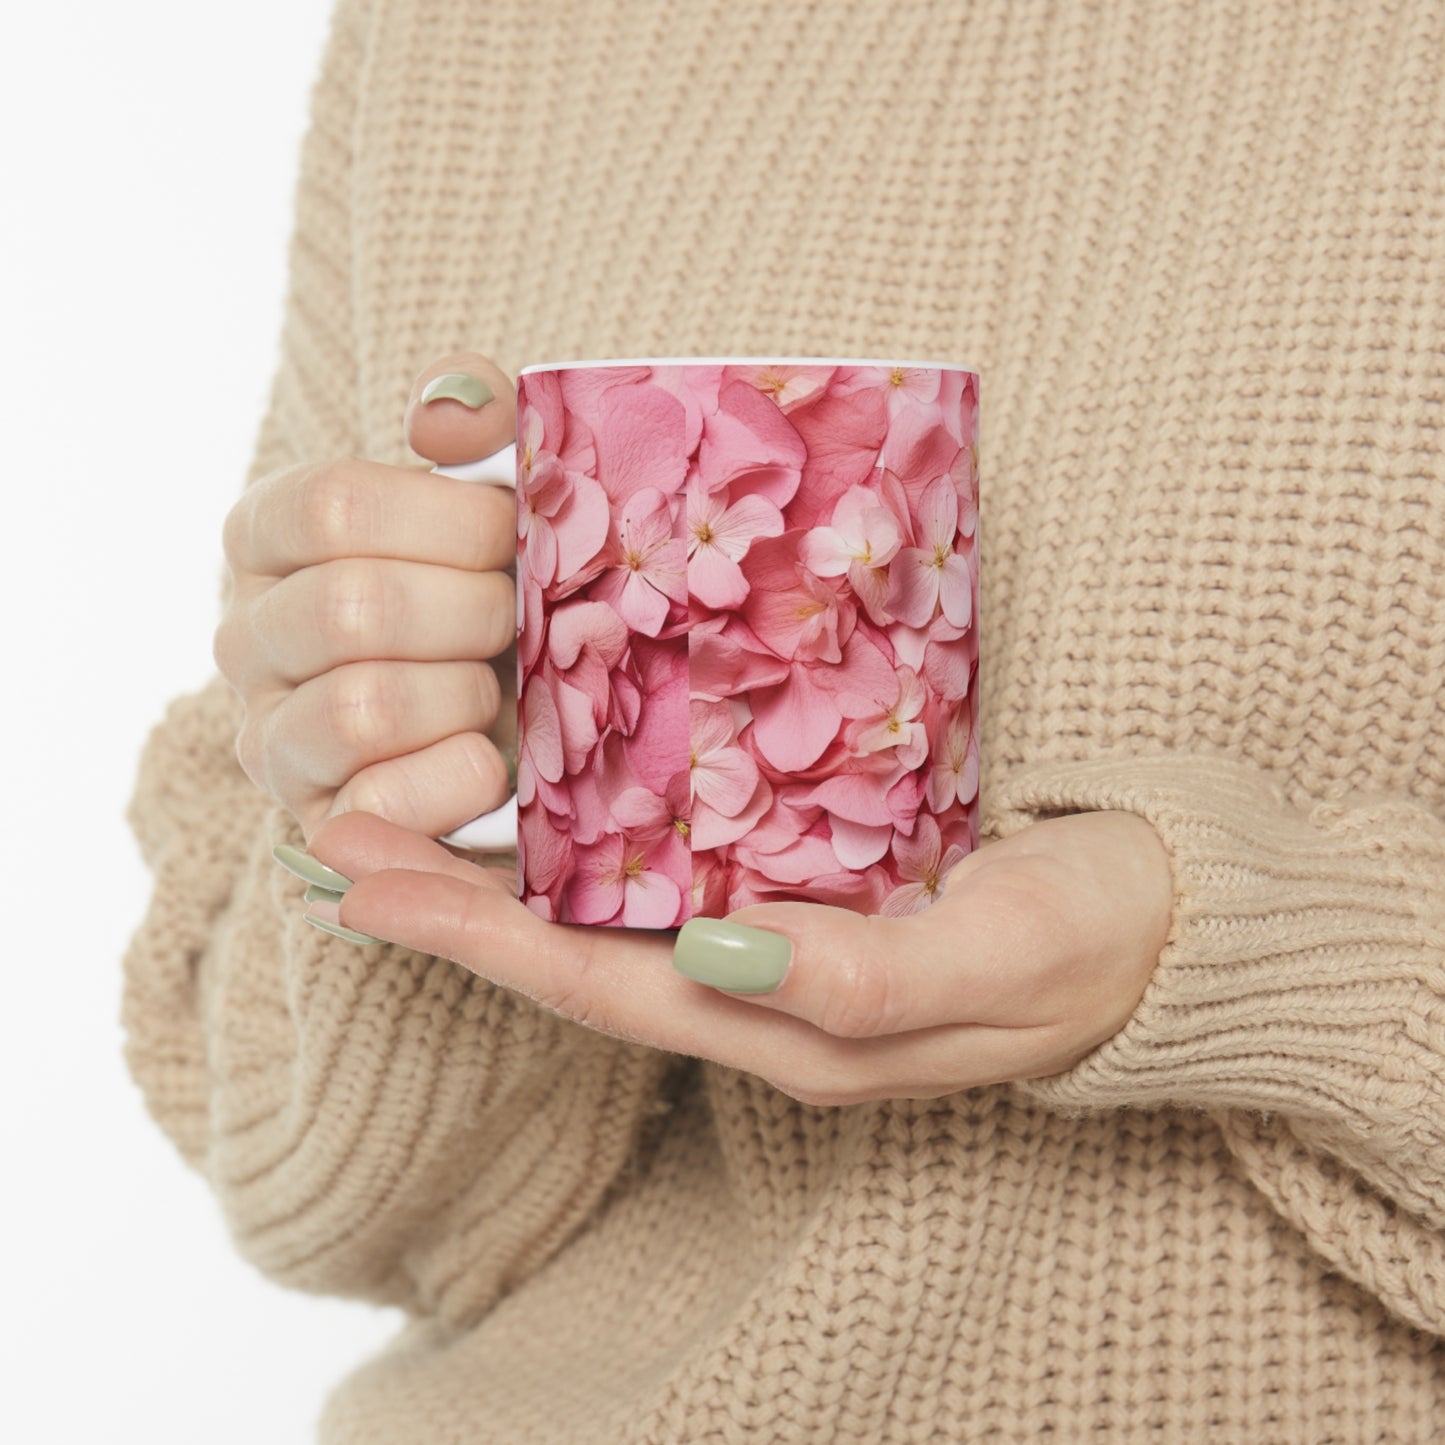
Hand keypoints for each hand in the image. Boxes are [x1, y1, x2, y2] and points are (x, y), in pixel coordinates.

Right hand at [215, 353, 518, 844]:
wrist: (522, 714)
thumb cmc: (499, 587)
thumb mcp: (500, 493)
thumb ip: (484, 425)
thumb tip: (447, 413)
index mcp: (271, 536)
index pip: (331, 506)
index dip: (448, 521)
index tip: (512, 535)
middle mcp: (247, 635)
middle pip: (351, 608)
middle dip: (474, 614)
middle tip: (521, 620)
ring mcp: (271, 738)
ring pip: (360, 708)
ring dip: (466, 695)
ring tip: (501, 689)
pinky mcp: (317, 822)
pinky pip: (378, 805)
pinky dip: (458, 779)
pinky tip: (493, 760)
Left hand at [298, 808, 1173, 1104]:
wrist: (1168, 926)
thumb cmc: (1092, 939)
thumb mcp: (998, 958)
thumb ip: (863, 973)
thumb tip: (717, 951)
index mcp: (791, 1025)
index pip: (601, 986)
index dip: (478, 939)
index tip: (364, 884)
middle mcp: (764, 993)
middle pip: (577, 955)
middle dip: (453, 905)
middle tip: (338, 836)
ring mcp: (781, 945)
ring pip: (613, 917)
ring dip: (505, 872)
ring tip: (407, 811)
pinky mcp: (811, 890)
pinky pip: (676, 874)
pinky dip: (596, 839)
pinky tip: (556, 789)